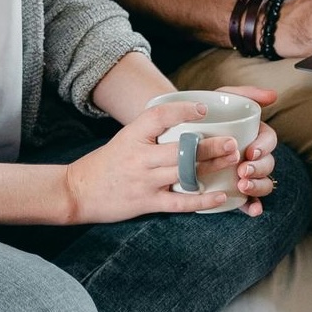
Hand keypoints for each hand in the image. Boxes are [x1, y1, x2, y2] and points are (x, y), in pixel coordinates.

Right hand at [63, 100, 241, 221]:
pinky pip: (180, 203)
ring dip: (211, 167)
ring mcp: (144, 181)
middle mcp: (140, 157)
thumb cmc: (106, 163)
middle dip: (210, 145)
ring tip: (233, 161)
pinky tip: (220, 196)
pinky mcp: (147, 203)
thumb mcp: (125, 138)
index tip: (204, 109)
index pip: (159, 117)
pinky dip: (202, 200)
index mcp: (132, 135)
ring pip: (184, 173)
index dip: (183, 110)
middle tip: (232, 142)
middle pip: (180, 149)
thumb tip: (184, 120)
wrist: (78, 191)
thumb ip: (150, 131)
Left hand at [215, 85, 283, 216]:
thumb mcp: (223, 98)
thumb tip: (274, 95)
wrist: (178, 130)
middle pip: (268, 163)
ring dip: (258, 186)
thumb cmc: (206, 113)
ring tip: (243, 186)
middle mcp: (253, 155)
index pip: (268, 139)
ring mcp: (246, 173)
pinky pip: (249, 201)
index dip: (263, 147)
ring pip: (263, 183)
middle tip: (243, 171)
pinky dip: (254, 206)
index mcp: (255, 134)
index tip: (250, 152)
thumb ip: (246, 93)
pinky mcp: (235, 190)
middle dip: (259, 169)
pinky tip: (253, 211)